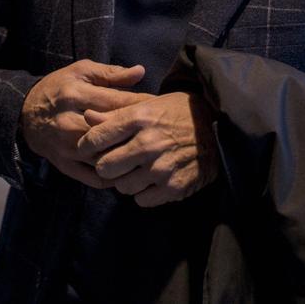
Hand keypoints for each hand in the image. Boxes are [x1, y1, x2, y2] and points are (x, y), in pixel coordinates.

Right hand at [20, 60, 149, 187]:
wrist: (25, 114)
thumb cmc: (59, 88)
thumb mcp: (81, 72)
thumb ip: (111, 73)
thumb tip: (141, 72)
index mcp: (74, 95)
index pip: (117, 102)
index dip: (142, 106)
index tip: (160, 109)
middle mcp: (69, 123)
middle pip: (112, 133)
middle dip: (139, 134)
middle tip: (160, 134)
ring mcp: (66, 148)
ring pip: (105, 158)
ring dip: (129, 159)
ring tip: (150, 155)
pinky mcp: (64, 165)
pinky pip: (94, 178)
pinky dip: (115, 178)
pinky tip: (129, 170)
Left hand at [76, 91, 218, 206]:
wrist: (218, 127)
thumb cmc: (176, 113)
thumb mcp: (146, 105)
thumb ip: (115, 114)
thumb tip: (87, 117)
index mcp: (138, 118)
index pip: (96, 139)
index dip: (87, 146)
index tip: (89, 149)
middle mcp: (148, 143)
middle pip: (104, 168)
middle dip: (106, 167)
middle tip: (115, 162)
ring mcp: (161, 167)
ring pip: (122, 187)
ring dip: (126, 181)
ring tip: (137, 171)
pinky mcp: (174, 186)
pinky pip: (142, 200)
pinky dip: (144, 193)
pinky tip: (153, 180)